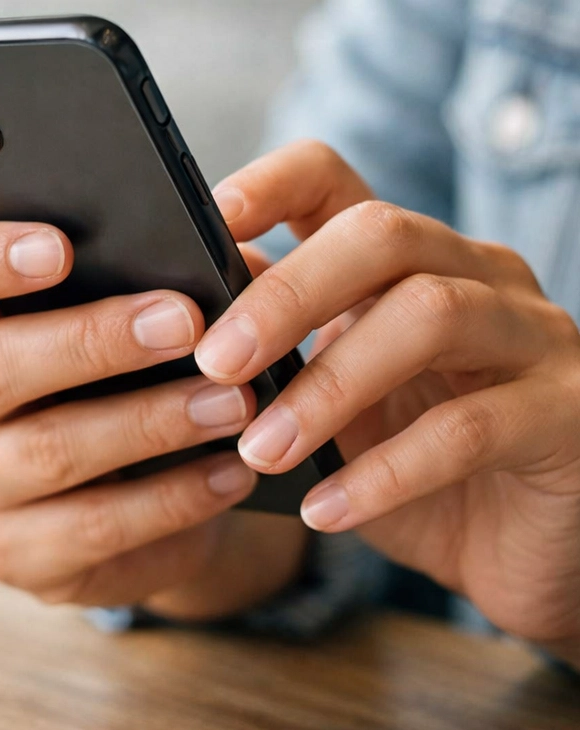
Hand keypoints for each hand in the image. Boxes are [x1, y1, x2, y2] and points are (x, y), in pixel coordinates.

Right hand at [0, 216, 307, 619]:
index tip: (60, 247)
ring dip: (150, 422)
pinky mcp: (8, 551)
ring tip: (231, 401)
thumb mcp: (122, 304)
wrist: (131, 481)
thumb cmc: (122, 362)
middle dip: (94, 340)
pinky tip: (229, 471)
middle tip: (184, 320)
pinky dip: (171, 498)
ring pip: (48, 451)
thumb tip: (207, 253)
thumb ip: (143, 267)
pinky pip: (91, 528)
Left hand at [201, 140, 579, 664]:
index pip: (335, 179)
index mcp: (403, 258)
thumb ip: (275, 348)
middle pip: (382, 233)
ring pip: (429, 314)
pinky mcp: (568, 413)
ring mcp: (531, 335)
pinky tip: (326, 509)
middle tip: (217, 361)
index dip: (271, 184)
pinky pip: (471, 428)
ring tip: (261, 449)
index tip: (212, 219)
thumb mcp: (330, 400)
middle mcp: (474, 275)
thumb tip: (187, 306)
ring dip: (330, 386)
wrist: (516, 551)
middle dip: (288, 295)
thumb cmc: (408, 461)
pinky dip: (386, 471)